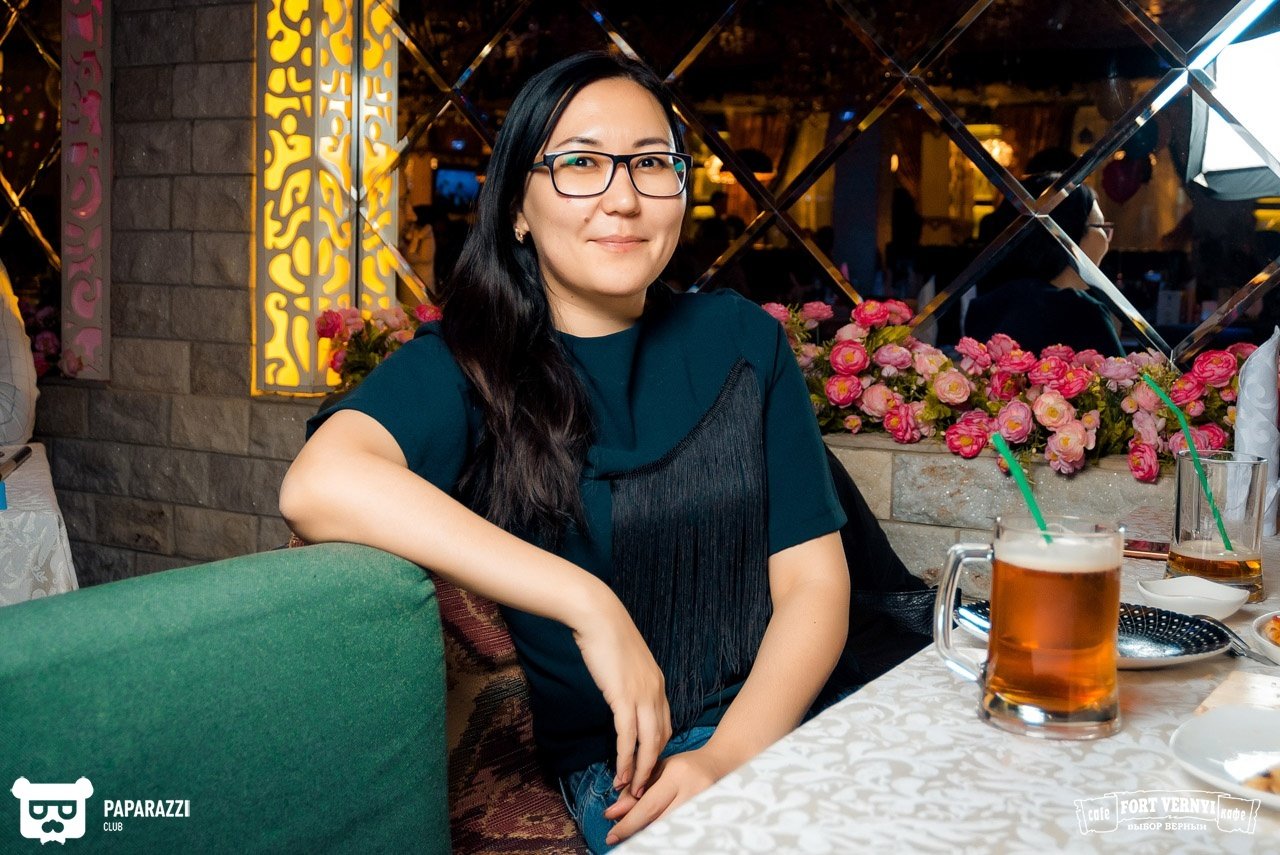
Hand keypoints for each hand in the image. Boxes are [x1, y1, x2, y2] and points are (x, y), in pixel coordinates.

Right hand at [570, 596, 671, 795]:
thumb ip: (629, 679)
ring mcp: (642, 695)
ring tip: (632, 790)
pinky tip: (619, 773)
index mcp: (657, 683)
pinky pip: (628, 736)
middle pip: (660, 739)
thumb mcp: (625, 661)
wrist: (598, 616)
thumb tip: (621, 691)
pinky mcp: (623, 697)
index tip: (648, 766)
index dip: (657, 749)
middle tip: (643, 788)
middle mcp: (656, 692)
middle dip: (652, 767)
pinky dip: (625, 759)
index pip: (665, 725)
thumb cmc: (606, 635)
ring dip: (640, 770)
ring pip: (647, 743)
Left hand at [601, 747, 725, 844]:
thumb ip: (636, 787)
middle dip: (635, 832)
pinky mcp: (709, 816)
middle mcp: (692, 792)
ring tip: (632, 835)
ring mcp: (703, 806)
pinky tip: (651, 833)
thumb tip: (615, 811)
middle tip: (616, 837)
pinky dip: (663, 833)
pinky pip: (679, 829)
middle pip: (659, 822)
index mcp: (677, 774)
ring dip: (647, 834)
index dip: (628, 822)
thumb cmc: (684, 766)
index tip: (611, 834)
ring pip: (669, 829)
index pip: (649, 805)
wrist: (719, 765)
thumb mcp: (659, 769)